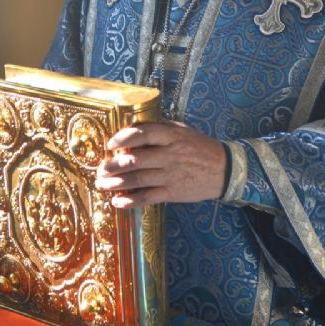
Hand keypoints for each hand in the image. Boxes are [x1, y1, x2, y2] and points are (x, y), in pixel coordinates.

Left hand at [95, 121, 226, 207]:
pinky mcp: (174, 192)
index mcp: (172, 136)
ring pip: (140, 179)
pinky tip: (118, 202)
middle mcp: (170, 155)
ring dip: (118, 183)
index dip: (126, 137)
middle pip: (137, 159)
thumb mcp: (183, 130)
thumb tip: (136, 124)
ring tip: (102, 185)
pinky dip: (132, 201)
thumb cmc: (200, 147)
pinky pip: (149, 197)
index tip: (111, 143)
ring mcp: (172, 175)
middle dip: (115, 165)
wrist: (225, 170)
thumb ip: (161, 127)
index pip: (145, 133)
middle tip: (99, 169)